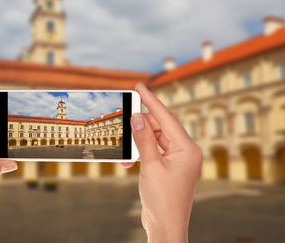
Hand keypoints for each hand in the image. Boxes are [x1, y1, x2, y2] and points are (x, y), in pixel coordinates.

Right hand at [123, 83, 202, 242]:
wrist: (166, 225)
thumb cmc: (163, 199)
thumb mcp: (150, 166)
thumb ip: (143, 139)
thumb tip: (137, 116)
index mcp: (187, 149)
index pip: (167, 118)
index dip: (152, 100)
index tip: (140, 86)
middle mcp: (184, 151)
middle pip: (159, 127)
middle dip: (140, 126)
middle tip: (123, 119)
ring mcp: (176, 159)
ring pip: (154, 139)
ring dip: (137, 142)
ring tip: (124, 146)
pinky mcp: (168, 166)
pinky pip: (152, 151)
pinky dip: (139, 153)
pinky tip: (128, 160)